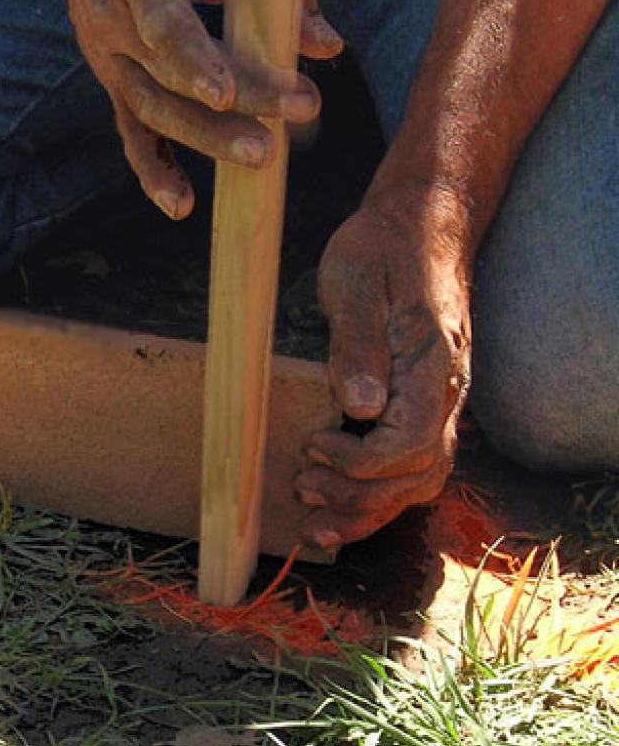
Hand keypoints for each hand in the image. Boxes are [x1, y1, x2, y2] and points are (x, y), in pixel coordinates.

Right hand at [21, 0, 342, 217]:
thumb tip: (327, 48)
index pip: (160, 23)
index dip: (190, 62)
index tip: (226, 96)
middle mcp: (109, 19)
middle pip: (166, 78)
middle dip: (225, 112)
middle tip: (279, 140)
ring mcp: (106, 58)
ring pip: (152, 111)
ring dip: (206, 141)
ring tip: (262, 161)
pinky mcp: (112, 83)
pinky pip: (132, 133)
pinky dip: (155, 171)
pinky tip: (182, 206)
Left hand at [298, 187, 473, 547]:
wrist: (421, 225)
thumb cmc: (383, 248)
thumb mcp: (356, 281)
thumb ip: (357, 344)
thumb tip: (360, 406)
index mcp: (432, 367)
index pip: (410, 443)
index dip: (360, 462)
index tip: (314, 444)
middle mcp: (444, 394)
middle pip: (415, 476)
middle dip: (357, 496)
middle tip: (302, 487)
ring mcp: (436, 403)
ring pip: (416, 482)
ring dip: (366, 509)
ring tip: (314, 519)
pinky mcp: (418, 405)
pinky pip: (408, 468)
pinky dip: (375, 497)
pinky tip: (339, 509)